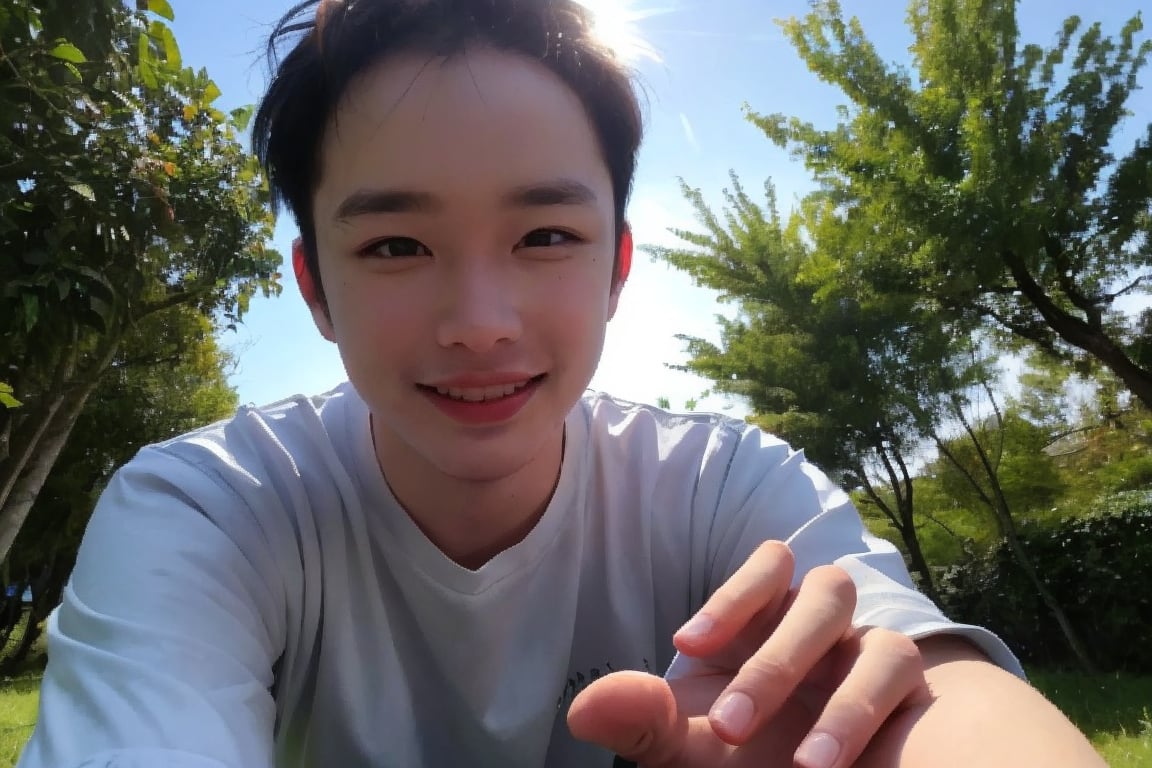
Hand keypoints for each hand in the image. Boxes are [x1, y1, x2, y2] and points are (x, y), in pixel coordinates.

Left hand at [568, 541, 930, 767]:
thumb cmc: (750, 762)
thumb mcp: (693, 750)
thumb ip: (645, 722)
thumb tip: (584, 709)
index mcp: (776, 619)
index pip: (772, 564)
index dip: (734, 595)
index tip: (686, 647)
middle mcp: (831, 629)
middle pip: (825, 591)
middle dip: (777, 661)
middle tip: (733, 729)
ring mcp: (876, 661)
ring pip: (880, 640)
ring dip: (840, 702)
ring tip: (805, 765)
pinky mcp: (915, 701)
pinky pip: (906, 687)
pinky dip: (862, 720)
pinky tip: (826, 762)